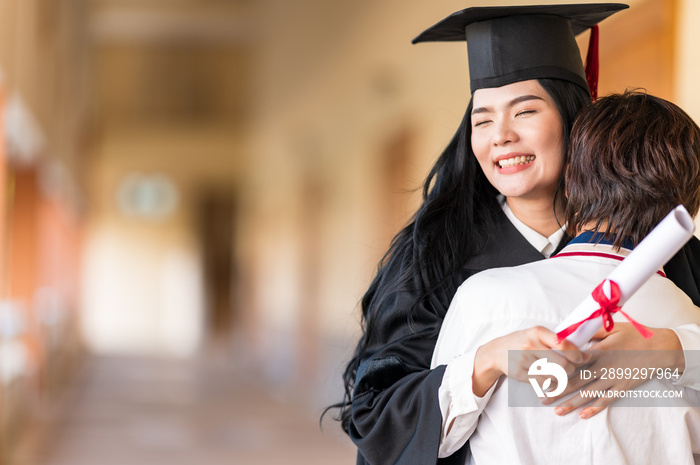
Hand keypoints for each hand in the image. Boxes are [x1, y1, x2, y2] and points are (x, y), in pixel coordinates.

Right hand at [473, 326, 587, 396]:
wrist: (496, 352)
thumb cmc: (523, 341)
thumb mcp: (537, 334)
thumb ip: (558, 341)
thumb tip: (586, 354)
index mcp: (537, 332)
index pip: (564, 344)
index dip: (578, 354)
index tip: (583, 359)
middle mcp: (530, 345)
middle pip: (563, 364)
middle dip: (572, 369)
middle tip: (571, 369)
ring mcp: (524, 360)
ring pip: (555, 375)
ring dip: (563, 377)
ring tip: (561, 374)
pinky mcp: (521, 374)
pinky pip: (544, 383)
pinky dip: (551, 383)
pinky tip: (550, 379)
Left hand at [544, 323, 682, 417]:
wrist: (661, 348)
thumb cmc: (636, 335)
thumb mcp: (612, 328)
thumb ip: (591, 333)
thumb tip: (572, 333)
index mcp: (598, 352)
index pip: (572, 363)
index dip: (556, 370)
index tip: (541, 375)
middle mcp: (603, 367)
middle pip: (576, 381)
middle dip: (558, 390)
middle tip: (542, 397)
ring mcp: (613, 379)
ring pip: (588, 394)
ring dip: (571, 403)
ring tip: (556, 410)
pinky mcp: (623, 387)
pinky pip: (606, 400)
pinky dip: (594, 408)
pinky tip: (582, 415)